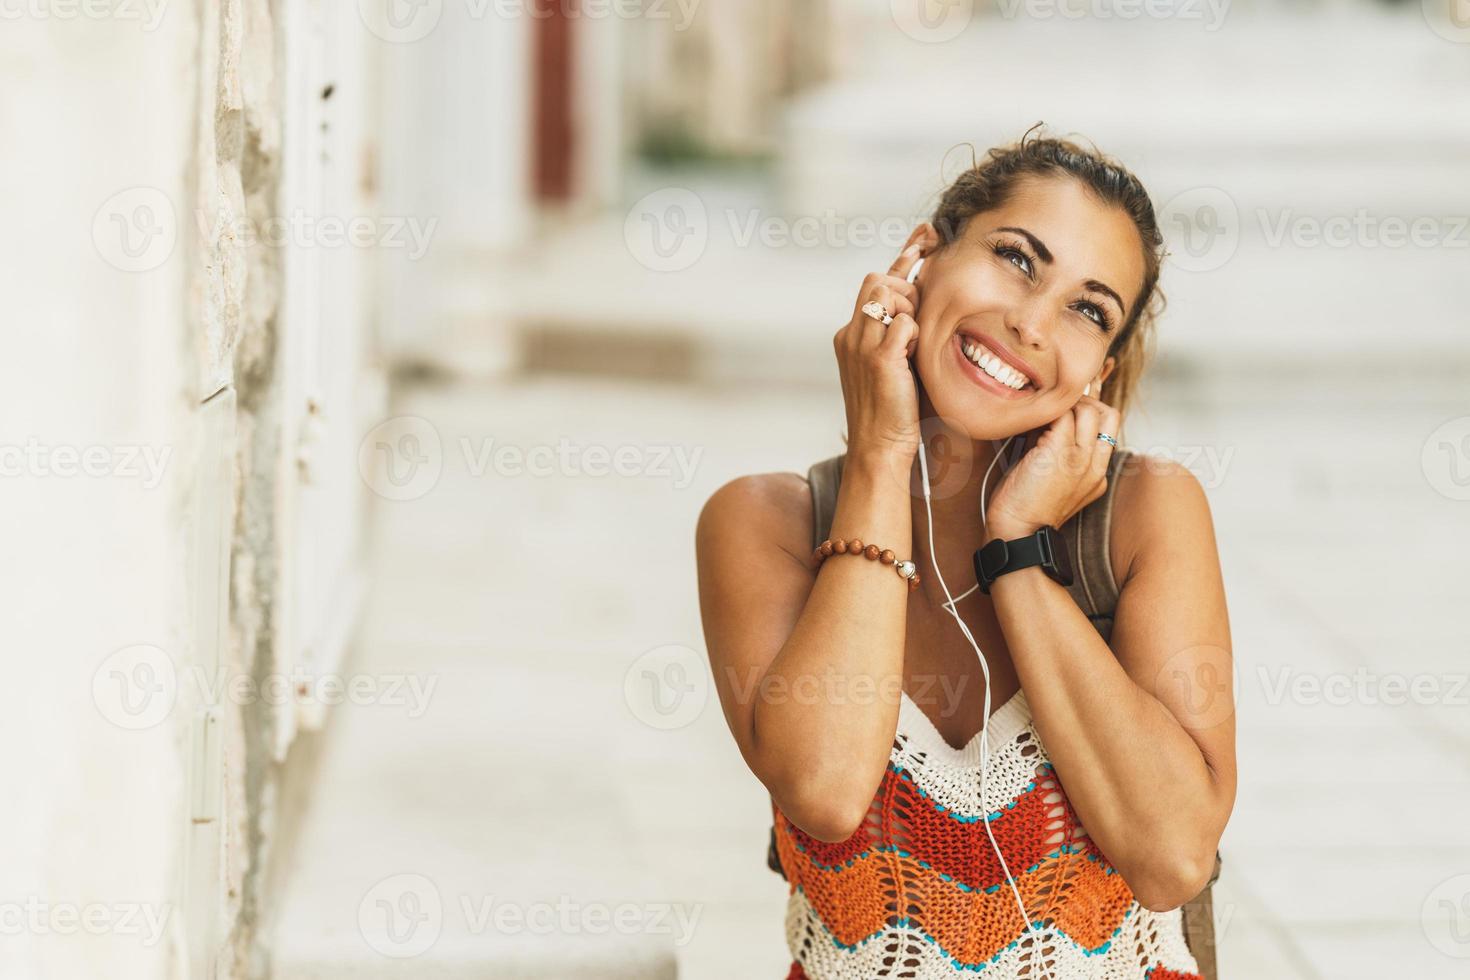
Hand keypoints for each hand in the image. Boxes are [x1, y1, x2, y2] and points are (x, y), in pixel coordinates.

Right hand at [836, 243, 923, 463]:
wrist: (879, 448)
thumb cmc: (893, 411)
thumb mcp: (893, 364)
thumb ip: (898, 336)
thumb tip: (920, 310)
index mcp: (850, 335)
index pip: (875, 284)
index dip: (902, 257)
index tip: (924, 236)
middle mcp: (850, 335)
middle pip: (877, 280)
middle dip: (906, 285)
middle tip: (922, 310)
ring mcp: (861, 346)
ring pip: (887, 294)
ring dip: (910, 308)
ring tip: (914, 340)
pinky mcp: (879, 360)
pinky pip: (903, 322)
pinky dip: (914, 332)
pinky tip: (914, 355)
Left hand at [984, 387, 1119, 538]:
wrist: (1018, 532)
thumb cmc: (1026, 508)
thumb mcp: (1056, 483)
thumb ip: (1063, 456)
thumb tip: (1049, 424)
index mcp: (1098, 475)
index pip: (1110, 428)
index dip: (1090, 411)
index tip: (1067, 411)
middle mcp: (1096, 465)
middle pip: (1108, 413)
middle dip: (1083, 402)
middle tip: (1056, 408)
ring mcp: (1081, 458)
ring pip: (1087, 410)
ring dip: (1063, 406)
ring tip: (1041, 418)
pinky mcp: (1059, 452)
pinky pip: (1061, 415)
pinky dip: (1045, 414)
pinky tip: (1029, 425)